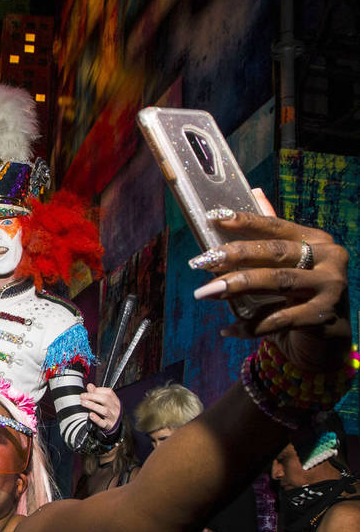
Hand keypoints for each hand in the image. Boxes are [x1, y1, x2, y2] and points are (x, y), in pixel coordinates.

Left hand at [81, 384, 120, 432]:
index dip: (98, 390)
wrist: (118, 428)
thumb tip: (90, 385)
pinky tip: (90, 415)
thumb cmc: (110, 413)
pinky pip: (103, 423)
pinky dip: (96, 419)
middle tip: (82, 396)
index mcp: (115, 402)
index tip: (90, 390)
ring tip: (83, 403)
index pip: (109, 392)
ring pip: (104, 411)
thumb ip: (97, 394)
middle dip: (92, 396)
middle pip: (106, 400)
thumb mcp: (107, 403)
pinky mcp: (109, 426)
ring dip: (92, 406)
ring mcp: (113, 418)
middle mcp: (115, 409)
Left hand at [190, 188, 349, 369]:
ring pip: (278, 281)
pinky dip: (250, 326)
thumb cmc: (299, 296)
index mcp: (317, 240)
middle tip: (201, 261)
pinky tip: (226, 330)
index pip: (276, 226)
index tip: (214, 217)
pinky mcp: (324, 316)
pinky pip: (279, 319)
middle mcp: (329, 259)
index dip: (246, 221)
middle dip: (235, 255)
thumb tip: (254, 191)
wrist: (327, 340)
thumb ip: (272, 233)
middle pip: (276, 252)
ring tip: (205, 292)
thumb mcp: (289, 263)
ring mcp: (330, 287)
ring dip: (238, 286)